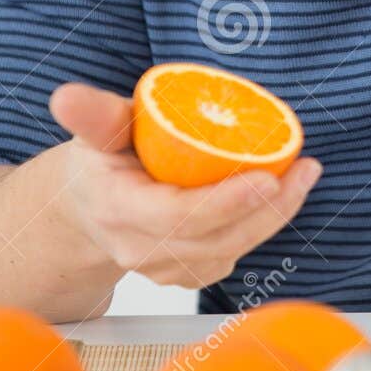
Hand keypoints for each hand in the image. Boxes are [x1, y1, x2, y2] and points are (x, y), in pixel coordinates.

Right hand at [47, 81, 321, 290]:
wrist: (91, 207)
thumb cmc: (101, 162)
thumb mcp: (96, 132)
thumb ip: (92, 115)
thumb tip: (65, 97)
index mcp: (118, 210)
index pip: (178, 216)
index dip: (226, 202)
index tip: (267, 177)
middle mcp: (141, 249)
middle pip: (215, 238)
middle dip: (268, 207)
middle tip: (304, 169)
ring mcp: (166, 268)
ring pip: (231, 249)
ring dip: (275, 215)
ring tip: (305, 174)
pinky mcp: (189, 273)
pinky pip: (233, 252)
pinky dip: (263, 224)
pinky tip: (287, 193)